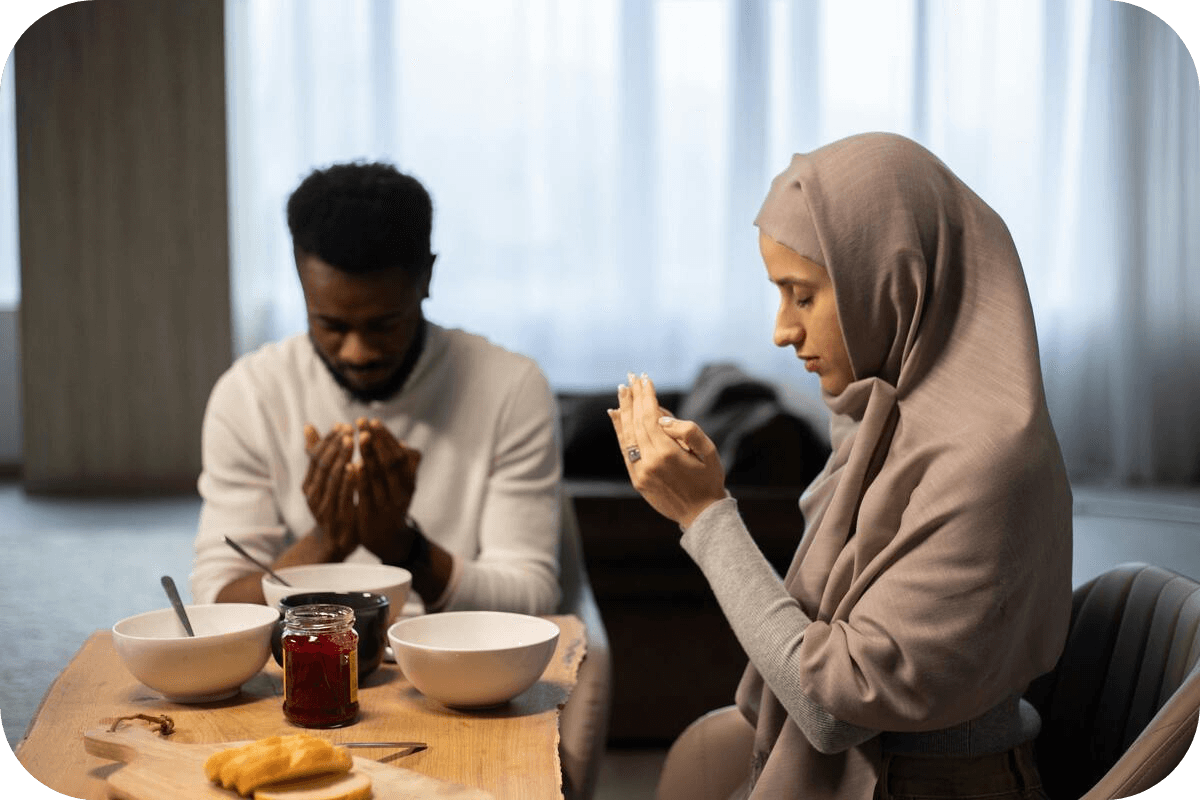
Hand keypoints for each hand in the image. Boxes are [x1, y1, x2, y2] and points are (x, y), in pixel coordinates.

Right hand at [302, 423, 358, 559]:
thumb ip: (318, 457)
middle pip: (323, 465)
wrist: (334, 543)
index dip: (328, 440)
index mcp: (309, 485)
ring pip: (332, 478)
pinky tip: (357, 465)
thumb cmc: (331, 506)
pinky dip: (349, 480)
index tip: (341, 426)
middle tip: (349, 429)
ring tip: (352, 441)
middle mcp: (313, 496)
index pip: (315, 457)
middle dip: (336, 445)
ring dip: (342, 457)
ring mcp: (324, 507)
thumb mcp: (323, 483)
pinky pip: (343, 495)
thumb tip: (309, 426)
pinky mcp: (338, 518)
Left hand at [354, 418, 422, 562]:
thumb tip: (404, 445)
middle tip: (362, 422)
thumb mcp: (403, 487)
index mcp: (409, 482)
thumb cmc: (393, 506)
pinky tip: (352, 463)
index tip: (373, 421)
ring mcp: (388, 504)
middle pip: (390, 461)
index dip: (386, 437)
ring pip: (378, 475)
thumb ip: (405, 467)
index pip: (399, 454)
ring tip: (357, 436)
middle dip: (376, 440)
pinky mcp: (372, 514)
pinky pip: (366, 493)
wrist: (388, 540)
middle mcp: (402, 492)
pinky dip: (360, 478)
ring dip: (368, 454)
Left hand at [609, 372, 726, 527]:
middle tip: (631, 378)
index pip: (650, 417)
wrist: (702, 515)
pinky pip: (624, 450)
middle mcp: (649, 463)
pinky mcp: (636, 480)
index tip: (645, 379)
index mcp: (667, 454)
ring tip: (622, 391)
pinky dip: (619, 431)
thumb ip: (688, 430)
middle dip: (634, 398)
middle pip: (635, 423)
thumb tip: (662, 418)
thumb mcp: (708, 451)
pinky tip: (616, 415)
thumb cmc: (709, 479)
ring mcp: (640, 472)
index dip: (646, 396)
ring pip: (627, 435)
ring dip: (624, 411)